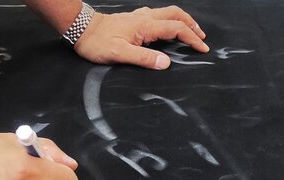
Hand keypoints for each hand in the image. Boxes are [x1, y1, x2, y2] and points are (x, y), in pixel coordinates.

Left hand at [74, 5, 208, 69]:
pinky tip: (167, 28)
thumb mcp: (119, 54)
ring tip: (191, 32)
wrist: (82, 30)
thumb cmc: (97, 43)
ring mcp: (139, 16)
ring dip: (182, 21)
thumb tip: (165, 63)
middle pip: (176, 15)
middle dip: (192, 25)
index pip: (176, 29)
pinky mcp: (133, 19)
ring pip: (168, 13)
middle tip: (202, 38)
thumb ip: (143, 58)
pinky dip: (170, 21)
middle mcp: (145, 18)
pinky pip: (158, 16)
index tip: (202, 48)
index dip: (192, 38)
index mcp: (146, 26)